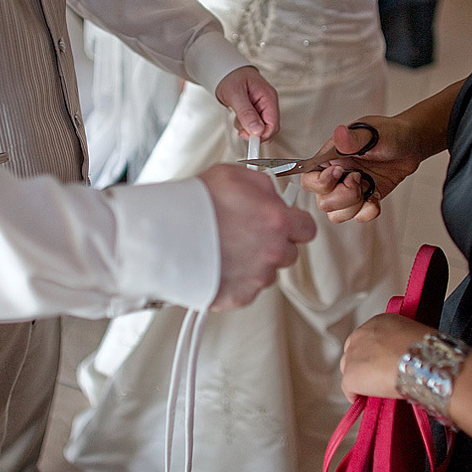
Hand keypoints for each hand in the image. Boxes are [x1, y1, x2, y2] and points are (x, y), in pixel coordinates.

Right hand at [198, 164, 315, 310]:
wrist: (163, 234)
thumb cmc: (196, 203)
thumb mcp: (235, 175)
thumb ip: (264, 186)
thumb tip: (275, 196)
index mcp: (278, 221)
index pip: (307, 229)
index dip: (294, 225)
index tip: (282, 225)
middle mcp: (273, 252)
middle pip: (288, 253)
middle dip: (272, 244)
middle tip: (245, 235)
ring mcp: (256, 278)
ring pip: (266, 273)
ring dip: (253, 263)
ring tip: (225, 249)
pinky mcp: (239, 297)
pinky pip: (246, 289)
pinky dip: (234, 280)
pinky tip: (217, 264)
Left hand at [215, 66, 279, 140]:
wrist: (226, 71)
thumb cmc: (231, 77)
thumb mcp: (235, 94)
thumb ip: (246, 113)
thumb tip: (257, 130)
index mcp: (268, 97)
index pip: (273, 124)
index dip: (262, 135)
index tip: (249, 138)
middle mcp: (268, 103)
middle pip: (270, 129)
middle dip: (255, 133)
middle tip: (241, 131)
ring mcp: (263, 108)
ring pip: (261, 129)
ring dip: (248, 129)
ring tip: (238, 117)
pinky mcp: (257, 112)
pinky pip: (255, 125)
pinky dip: (245, 126)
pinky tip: (239, 117)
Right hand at [300, 115, 422, 222]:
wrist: (410, 145)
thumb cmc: (388, 133)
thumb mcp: (372, 133)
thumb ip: (354, 138)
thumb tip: (339, 133)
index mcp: (329, 158)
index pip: (308, 179)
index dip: (320, 183)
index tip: (341, 171)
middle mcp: (335, 177)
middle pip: (322, 202)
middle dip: (343, 196)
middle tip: (360, 178)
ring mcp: (348, 190)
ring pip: (336, 214)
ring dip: (354, 206)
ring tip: (368, 186)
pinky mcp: (363, 200)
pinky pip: (357, 217)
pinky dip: (368, 212)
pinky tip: (376, 197)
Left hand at [340, 313, 434, 402]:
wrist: (421, 362)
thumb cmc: (427, 352)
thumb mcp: (413, 337)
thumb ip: (401, 343)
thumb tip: (402, 358)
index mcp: (379, 322)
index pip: (368, 338)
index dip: (374, 354)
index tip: (380, 363)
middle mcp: (361, 334)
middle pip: (354, 352)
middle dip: (363, 365)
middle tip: (376, 378)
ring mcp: (353, 354)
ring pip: (349, 369)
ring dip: (360, 379)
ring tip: (373, 390)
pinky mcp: (350, 375)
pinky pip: (348, 389)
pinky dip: (356, 396)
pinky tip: (363, 401)